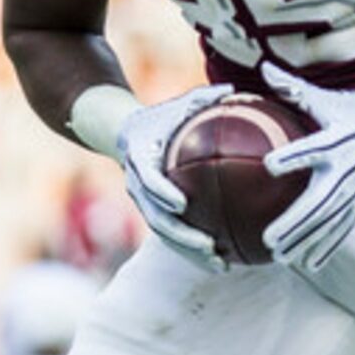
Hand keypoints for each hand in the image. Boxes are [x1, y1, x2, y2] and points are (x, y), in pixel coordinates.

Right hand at [116, 83, 232, 267]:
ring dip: (190, 252)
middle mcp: (138, 186)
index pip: (149, 179)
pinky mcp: (155, 214)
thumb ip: (200, 99)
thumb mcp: (175, 106)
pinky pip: (174, 237)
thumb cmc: (158, 118)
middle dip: (181, 236)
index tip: (181, 203)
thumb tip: (231, 89)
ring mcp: (145, 204)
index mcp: (140, 159)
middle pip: (157, 218)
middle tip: (208, 245)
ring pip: (166, 234)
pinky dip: (194, 252)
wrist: (123, 135)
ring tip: (220, 265)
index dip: (162, 192)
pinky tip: (223, 263)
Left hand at [259, 62, 354, 271]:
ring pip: (329, 221)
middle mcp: (347, 169)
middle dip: (296, 222)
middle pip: (319, 201)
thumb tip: (263, 67)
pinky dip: (327, 246)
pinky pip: (343, 228)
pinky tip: (309, 265)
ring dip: (306, 241)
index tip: (270, 165)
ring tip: (280, 257)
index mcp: (337, 140)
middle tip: (269, 239)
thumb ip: (294, 89)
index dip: (293, 156)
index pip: (312, 148)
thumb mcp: (327, 98)